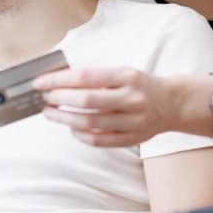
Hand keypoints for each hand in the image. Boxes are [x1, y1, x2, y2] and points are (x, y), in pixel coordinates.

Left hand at [33, 66, 182, 146]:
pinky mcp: (132, 138)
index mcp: (127, 76)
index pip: (85, 77)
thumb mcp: (121, 72)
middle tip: (45, 99)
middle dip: (59, 100)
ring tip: (51, 114)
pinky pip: (100, 140)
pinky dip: (81, 135)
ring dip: (64, 119)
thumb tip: (57, 81)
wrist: (172, 103)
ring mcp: (133, 121)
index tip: (40, 83)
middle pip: (86, 101)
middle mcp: (131, 98)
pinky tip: (71, 128)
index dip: (58, 80)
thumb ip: (94, 77)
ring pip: (90, 124)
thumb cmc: (138, 85)